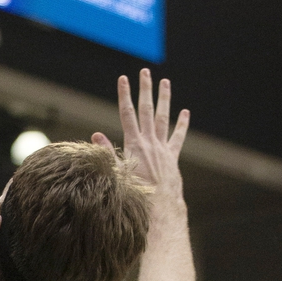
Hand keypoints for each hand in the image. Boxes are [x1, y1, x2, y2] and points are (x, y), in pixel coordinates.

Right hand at [93, 69, 188, 199]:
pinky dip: (182, 124)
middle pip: (147, 110)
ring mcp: (163, 148)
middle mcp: (150, 142)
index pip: (128, 113)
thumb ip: (107, 152)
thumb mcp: (116, 173)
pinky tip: (185, 112)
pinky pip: (177, 137)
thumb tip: (96, 135)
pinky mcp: (172, 157)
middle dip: (145, 89)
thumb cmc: (134, 194)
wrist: (159, 208)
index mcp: (134, 144)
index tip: (123, 79)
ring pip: (163, 118)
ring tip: (165, 82)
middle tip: (145, 72)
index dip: (124, 95)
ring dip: (164, 99)